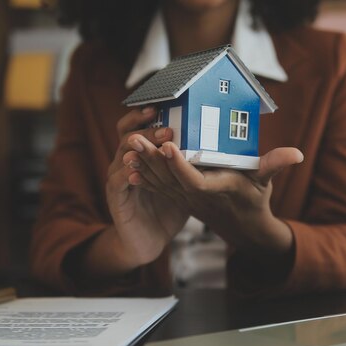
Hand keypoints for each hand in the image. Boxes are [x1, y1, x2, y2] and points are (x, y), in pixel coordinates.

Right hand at [105, 108, 188, 268]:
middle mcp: (128, 162)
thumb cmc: (169, 211)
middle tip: (166, 121)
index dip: (150, 114)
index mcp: (145, 157)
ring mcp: (119, 178)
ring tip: (153, 138)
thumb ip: (200, 165)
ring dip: (139, 146)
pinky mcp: (116, 198)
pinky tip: (136, 168)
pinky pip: (118, 181)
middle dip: (145, 125)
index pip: (142, 126)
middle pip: (128, 133)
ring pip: (123, 153)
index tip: (167, 102)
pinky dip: (128, 173)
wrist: (148, 242)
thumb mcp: (187, 183)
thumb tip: (229, 148)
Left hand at [126, 134, 303, 255]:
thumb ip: (275, 165)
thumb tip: (296, 154)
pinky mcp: (179, 197)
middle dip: (151, 159)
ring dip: (143, 164)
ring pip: (159, 181)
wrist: (241, 227)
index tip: (169, 145)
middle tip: (135, 139)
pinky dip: (144, 175)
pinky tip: (129, 163)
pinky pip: (158, 186)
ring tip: (128, 145)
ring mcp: (185, 198)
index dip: (180, 165)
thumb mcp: (264, 181)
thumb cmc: (254, 199)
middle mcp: (197, 195)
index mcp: (217, 189)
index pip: (195, 180)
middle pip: (169, 179)